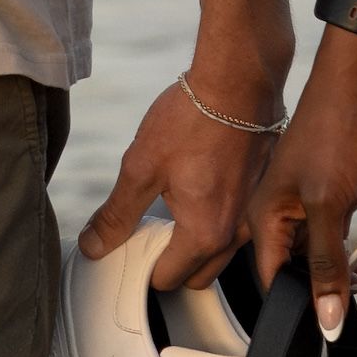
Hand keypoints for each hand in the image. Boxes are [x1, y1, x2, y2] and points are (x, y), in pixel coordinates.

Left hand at [79, 78, 276, 289]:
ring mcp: (254, 213)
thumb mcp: (141, 167)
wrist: (239, 77)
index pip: (167, 279)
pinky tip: (200, 185)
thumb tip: (93, 246)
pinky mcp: (263, 191)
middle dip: (172, 263)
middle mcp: (236, 232)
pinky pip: (237, 223)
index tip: (129, 247)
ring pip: (221, 251)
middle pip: (198, 275)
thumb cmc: (192, 117)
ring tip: (173, 206)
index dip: (142, 267)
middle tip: (148, 231)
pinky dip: (217, 218)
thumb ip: (116, 215)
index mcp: (205, 234)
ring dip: (196, 243)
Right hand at [251, 33, 356, 322]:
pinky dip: (348, 261)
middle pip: (294, 274)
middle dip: (319, 294)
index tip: (322, 329)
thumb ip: (327, 265)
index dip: (297, 307)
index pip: (273, 282)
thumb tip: (326, 319)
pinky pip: (334, 243)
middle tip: (350, 307)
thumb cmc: (334, 131)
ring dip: (337, 279)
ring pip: (316, 260)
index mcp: (265, 218)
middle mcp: (281, 217)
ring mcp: (308, 208)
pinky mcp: (333, 200)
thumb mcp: (329, 205)